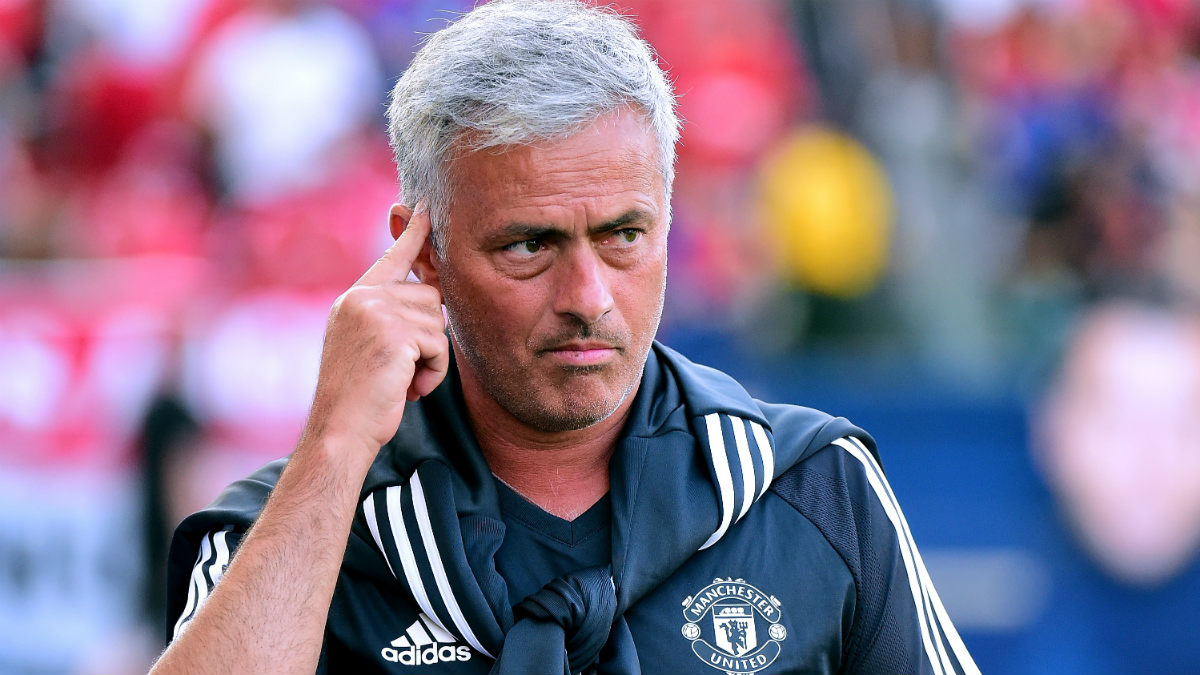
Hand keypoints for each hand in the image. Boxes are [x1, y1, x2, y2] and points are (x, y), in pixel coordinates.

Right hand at [304, 208, 447, 455]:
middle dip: (428, 338)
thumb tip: (429, 294)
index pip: (393, 257)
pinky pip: (439, 345)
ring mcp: (375, 313)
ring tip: (402, 382)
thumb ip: (389, 318)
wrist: (339, 432)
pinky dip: (433, 373)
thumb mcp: (368, 347)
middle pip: (430, 297)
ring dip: (431, 359)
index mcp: (354, 299)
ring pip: (437, 322)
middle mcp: (362, 298)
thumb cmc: (359, 400)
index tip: (425, 207)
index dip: (413, 233)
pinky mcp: (393, 334)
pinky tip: (408, 389)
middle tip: (404, 371)